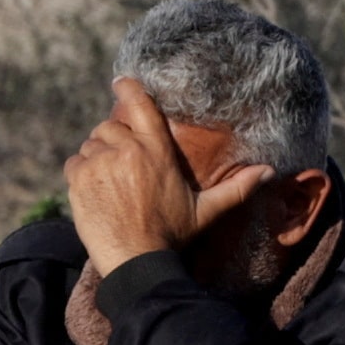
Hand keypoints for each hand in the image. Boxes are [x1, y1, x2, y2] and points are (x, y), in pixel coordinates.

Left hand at [64, 77, 271, 274]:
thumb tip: (269, 172)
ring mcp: (100, 163)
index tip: (120, 81)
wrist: (138, 262)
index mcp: (156, 150)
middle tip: (121, 164)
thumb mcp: (206, 211)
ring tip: (110, 182)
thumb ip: (236, 188)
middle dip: (113, 140)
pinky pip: (75, 164)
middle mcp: (127, 150)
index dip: (127, 87)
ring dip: (97, 157)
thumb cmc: (172, 237)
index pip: (139, 104)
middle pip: (110, 127)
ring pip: (91, 145)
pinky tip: (95, 192)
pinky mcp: (79, 180)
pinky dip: (81, 173)